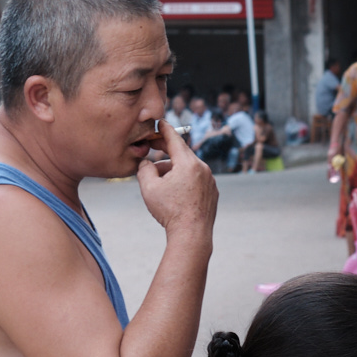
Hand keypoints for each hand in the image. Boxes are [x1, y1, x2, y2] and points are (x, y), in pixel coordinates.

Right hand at [137, 117, 218, 234]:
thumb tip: (146, 162)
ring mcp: (210, 181)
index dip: (165, 129)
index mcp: (188, 164)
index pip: (175, 139)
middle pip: (182, 153)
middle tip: (153, 146)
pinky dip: (184, 180)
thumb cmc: (169, 211)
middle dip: (166, 150)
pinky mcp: (212, 192)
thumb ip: (144, 169)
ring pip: (188, 168)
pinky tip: (173, 192)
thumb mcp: (149, 187)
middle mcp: (203, 169)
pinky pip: (196, 179)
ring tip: (159, 182)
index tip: (160, 122)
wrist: (192, 235)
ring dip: (173, 169)